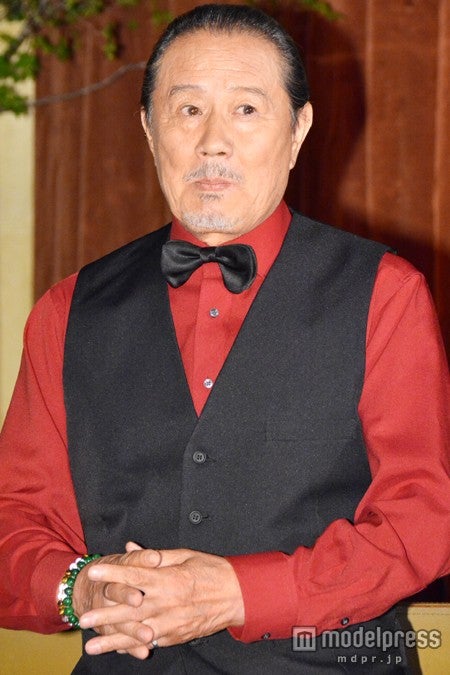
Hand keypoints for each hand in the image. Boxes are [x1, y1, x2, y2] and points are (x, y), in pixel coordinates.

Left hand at [78, 545, 244, 656]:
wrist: (237, 596)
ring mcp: (171, 623)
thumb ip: (155, 555)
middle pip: (131, 610)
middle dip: (105, 615)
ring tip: (93, 646)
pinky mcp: (176, 636)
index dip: (112, 574)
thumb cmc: (211, 571)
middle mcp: (167, 603)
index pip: (135, 575)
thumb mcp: (184, 555)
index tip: (93, 573)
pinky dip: (134, 646)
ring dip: (114, 640)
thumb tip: (130, 548)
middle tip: (84, 619)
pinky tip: (118, 648)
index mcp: (168, 579)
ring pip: (137, 633)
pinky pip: (152, 641)